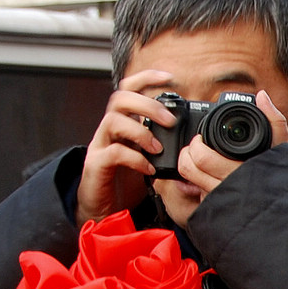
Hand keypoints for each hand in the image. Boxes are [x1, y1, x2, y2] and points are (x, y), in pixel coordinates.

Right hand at [76, 70, 173, 225]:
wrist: (103, 211)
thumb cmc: (126, 182)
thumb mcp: (149, 158)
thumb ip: (163, 146)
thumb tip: (191, 142)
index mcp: (123, 123)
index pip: (129, 89)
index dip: (147, 77)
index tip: (170, 78)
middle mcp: (109, 130)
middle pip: (120, 98)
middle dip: (147, 104)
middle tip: (170, 121)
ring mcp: (100, 145)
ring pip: (113, 120)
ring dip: (141, 132)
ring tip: (158, 149)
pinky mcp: (96, 165)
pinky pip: (113, 152)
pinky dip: (135, 158)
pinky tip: (149, 170)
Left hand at [176, 90, 287, 195]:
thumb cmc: (285, 178)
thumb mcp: (283, 147)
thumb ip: (274, 119)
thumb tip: (262, 96)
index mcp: (240, 171)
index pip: (201, 158)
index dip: (195, 145)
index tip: (201, 138)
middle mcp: (227, 188)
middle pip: (190, 170)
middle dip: (187, 153)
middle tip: (196, 146)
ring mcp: (222, 201)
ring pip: (192, 184)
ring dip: (190, 168)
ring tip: (198, 160)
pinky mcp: (219, 211)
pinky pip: (201, 197)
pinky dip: (200, 185)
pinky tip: (210, 177)